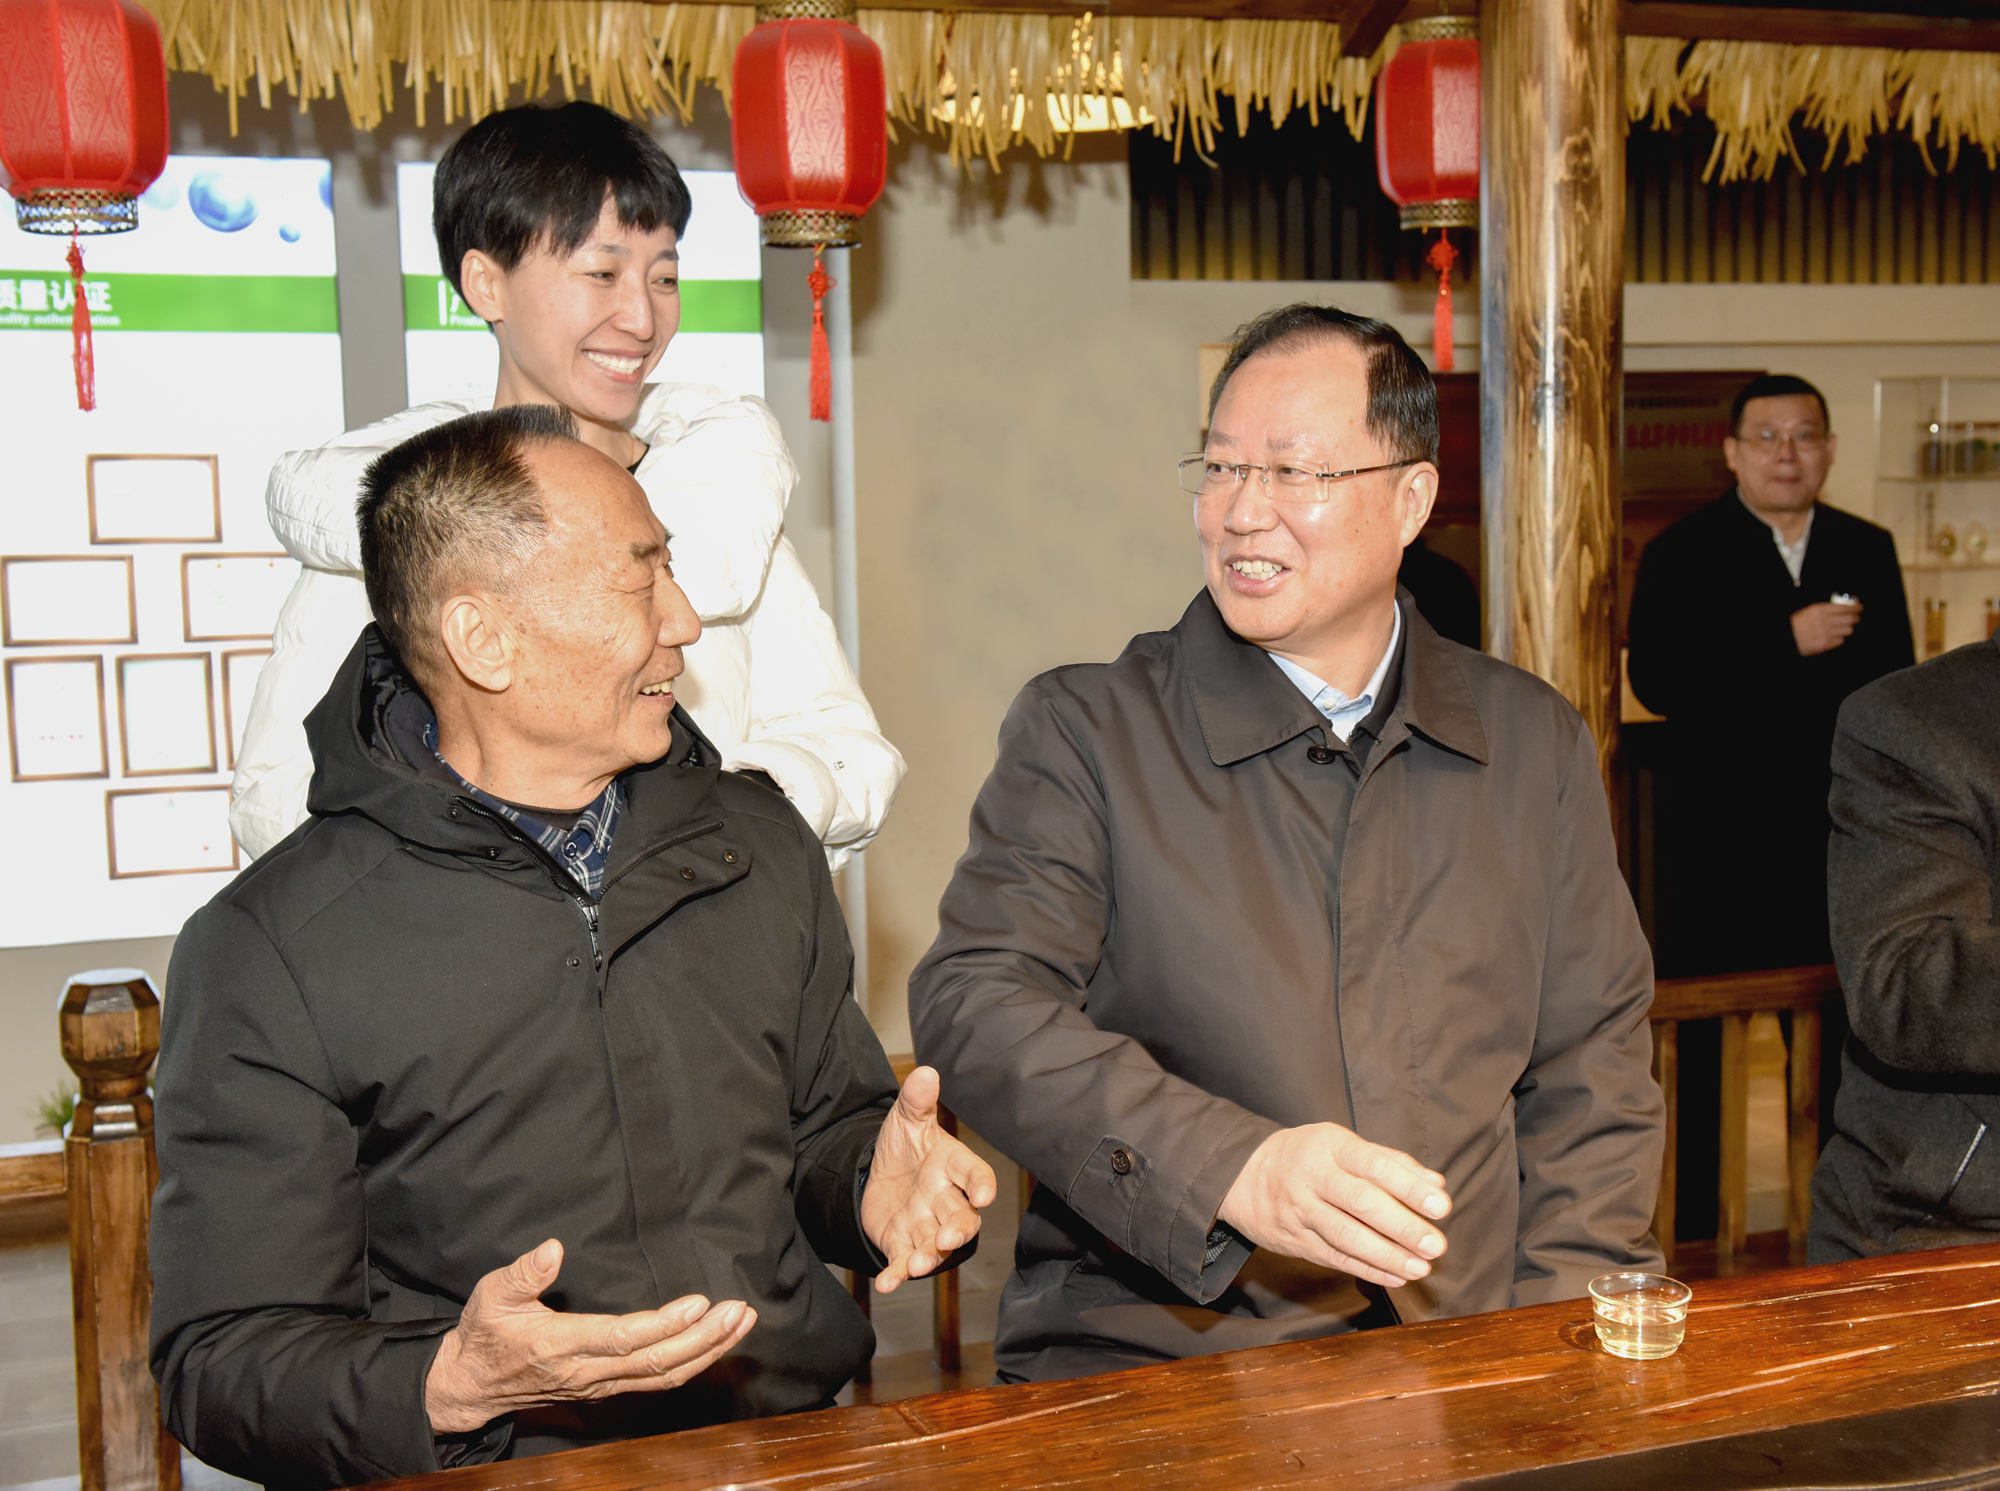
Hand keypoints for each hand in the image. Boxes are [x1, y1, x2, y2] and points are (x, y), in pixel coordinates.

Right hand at [424, 1239, 755, 1433]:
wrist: (470, 1386)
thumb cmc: (484, 1334)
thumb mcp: (491, 1294)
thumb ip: (523, 1273)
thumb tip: (553, 1248)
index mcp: (560, 1345)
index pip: (621, 1338)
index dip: (663, 1324)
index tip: (699, 1303)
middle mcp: (586, 1372)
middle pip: (655, 1362)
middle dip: (703, 1339)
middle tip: (739, 1311)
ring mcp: (599, 1385)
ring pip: (662, 1376)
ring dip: (706, 1352)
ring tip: (741, 1323)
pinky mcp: (605, 1389)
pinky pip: (655, 1382)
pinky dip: (691, 1364)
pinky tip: (715, 1345)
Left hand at [860, 1066, 997, 1293]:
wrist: (876, 1174)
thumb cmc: (903, 1147)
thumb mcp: (905, 1120)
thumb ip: (916, 1099)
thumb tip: (925, 1072)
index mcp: (950, 1166)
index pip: (973, 1173)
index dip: (980, 1183)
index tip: (984, 1193)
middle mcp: (944, 1199)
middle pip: (961, 1218)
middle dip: (957, 1228)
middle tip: (949, 1235)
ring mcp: (925, 1225)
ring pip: (935, 1245)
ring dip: (929, 1256)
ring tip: (918, 1265)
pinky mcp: (902, 1243)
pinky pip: (903, 1261)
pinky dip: (896, 1273)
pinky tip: (886, 1282)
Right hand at [1216, 1123, 1450, 1288]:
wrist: (1242, 1177)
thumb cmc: (1306, 1156)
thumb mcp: (1342, 1144)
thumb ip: (1391, 1161)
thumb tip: (1435, 1183)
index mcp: (1330, 1145)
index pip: (1374, 1164)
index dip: (1409, 1186)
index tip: (1441, 1206)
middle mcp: (1312, 1176)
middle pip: (1360, 1202)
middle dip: (1402, 1227)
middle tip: (1436, 1245)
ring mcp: (1300, 1210)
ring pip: (1346, 1236)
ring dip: (1387, 1256)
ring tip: (1420, 1268)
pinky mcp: (1294, 1240)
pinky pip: (1334, 1258)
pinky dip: (1367, 1270)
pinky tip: (1395, 1277)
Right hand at [1793, 600, 1860, 655]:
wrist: (1786, 638)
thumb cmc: (1797, 624)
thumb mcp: (1810, 611)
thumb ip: (1826, 609)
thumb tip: (1844, 608)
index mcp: (1820, 609)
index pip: (1846, 607)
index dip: (1856, 607)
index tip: (1860, 608)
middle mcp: (1825, 620)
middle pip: (1851, 619)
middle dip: (1856, 618)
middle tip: (1856, 618)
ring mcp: (1826, 633)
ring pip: (1848, 630)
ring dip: (1848, 629)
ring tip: (1844, 628)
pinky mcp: (1825, 644)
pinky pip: (1841, 640)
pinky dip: (1840, 638)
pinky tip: (1835, 637)